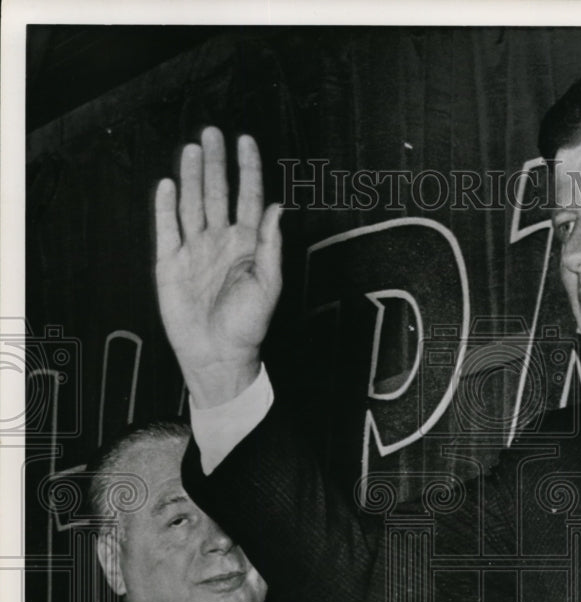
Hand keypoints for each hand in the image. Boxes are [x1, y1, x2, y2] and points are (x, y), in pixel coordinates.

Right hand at [155, 126, 281, 407]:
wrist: (218, 355)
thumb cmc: (248, 325)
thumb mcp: (269, 284)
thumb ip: (271, 244)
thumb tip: (278, 206)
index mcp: (247, 244)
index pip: (248, 197)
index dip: (248, 169)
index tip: (246, 141)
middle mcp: (220, 241)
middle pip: (216, 192)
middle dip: (215, 163)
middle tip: (212, 132)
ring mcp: (195, 250)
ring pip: (191, 204)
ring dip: (191, 176)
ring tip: (192, 148)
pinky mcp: (170, 263)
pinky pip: (166, 229)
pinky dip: (165, 206)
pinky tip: (168, 184)